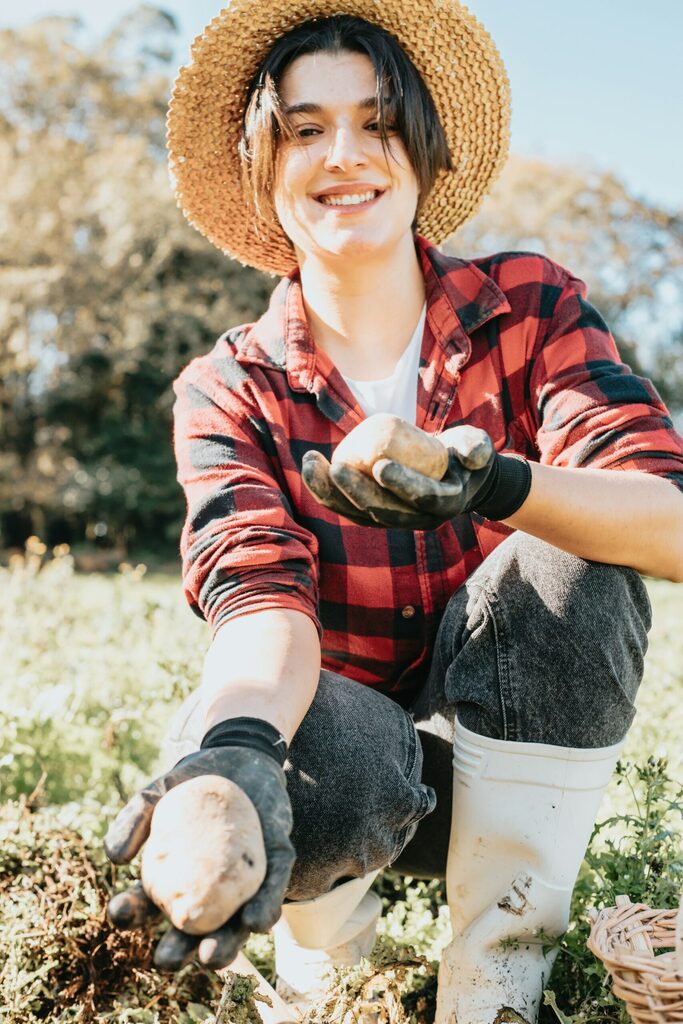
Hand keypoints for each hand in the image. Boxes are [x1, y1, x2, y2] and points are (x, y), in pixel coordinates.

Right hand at [104, 745, 294, 970]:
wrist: (241, 752)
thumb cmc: (193, 780)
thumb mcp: (158, 793)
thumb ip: (134, 819)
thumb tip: (114, 858)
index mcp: (171, 878)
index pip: (146, 903)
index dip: (131, 913)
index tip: (119, 912)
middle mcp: (207, 890)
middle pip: (190, 930)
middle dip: (178, 951)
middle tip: (166, 959)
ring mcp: (241, 882)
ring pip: (233, 925)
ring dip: (223, 946)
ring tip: (208, 957)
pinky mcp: (274, 864)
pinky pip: (272, 891)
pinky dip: (265, 908)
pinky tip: (256, 921)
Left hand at [303, 425, 528, 528]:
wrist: (453, 474)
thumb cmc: (464, 455)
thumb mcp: (477, 447)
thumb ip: (477, 449)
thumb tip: (471, 457)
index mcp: (445, 504)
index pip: (422, 498)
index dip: (402, 484)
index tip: (381, 464)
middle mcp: (417, 519)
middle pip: (383, 511)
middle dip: (356, 491)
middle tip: (337, 466)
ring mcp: (394, 519)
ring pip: (358, 513)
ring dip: (331, 492)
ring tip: (311, 464)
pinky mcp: (375, 513)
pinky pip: (347, 507)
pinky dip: (326, 491)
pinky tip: (312, 467)